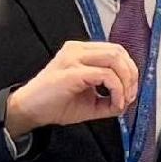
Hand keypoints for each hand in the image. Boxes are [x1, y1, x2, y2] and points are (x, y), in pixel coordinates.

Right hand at [5, 39, 137, 145]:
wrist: (29, 111)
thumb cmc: (54, 103)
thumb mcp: (90, 100)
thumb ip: (110, 97)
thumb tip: (129, 99)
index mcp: (81, 52)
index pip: (116, 51)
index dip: (130, 70)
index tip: (131, 91)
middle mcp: (77, 50)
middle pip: (119, 52)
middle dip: (131, 75)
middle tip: (130, 96)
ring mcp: (73, 58)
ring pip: (115, 59)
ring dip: (126, 82)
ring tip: (122, 100)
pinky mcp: (72, 72)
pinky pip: (105, 75)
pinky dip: (117, 90)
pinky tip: (114, 103)